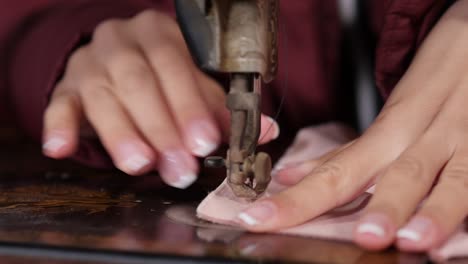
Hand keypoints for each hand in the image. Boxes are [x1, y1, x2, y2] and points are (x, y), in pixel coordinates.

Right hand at [42, 10, 278, 187]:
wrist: (117, 62)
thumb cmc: (163, 77)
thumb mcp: (194, 84)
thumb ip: (223, 108)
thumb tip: (264, 132)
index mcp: (159, 34)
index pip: (176, 66)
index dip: (190, 106)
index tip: (204, 142)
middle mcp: (121, 43)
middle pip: (139, 82)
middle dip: (162, 128)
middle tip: (180, 167)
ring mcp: (90, 64)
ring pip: (103, 97)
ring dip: (122, 134)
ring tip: (140, 164)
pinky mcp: (65, 88)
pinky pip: (58, 105)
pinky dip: (59, 127)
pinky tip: (61, 148)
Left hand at [236, 0, 467, 251]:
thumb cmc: (431, 85)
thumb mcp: (388, 116)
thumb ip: (346, 154)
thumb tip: (291, 178)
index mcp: (392, 128)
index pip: (338, 169)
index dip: (298, 198)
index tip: (260, 218)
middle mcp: (427, 134)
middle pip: (397, 172)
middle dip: (379, 205)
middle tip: (363, 237)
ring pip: (453, 177)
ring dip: (434, 209)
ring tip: (411, 238)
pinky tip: (464, 231)